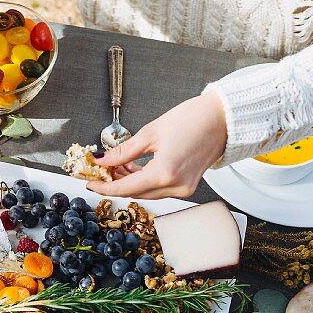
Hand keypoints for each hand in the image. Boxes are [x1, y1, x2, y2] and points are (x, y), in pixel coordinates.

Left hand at [89, 93, 227, 199]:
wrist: (222, 118)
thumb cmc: (192, 119)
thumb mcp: (151, 133)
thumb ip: (123, 151)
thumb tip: (103, 160)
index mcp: (165, 172)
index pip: (126, 188)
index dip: (104, 186)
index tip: (90, 182)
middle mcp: (176, 186)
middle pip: (135, 193)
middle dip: (115, 183)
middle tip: (101, 170)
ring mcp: (184, 188)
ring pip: (146, 193)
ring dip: (129, 182)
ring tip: (116, 165)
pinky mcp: (187, 186)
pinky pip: (158, 189)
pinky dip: (144, 181)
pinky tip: (133, 168)